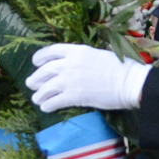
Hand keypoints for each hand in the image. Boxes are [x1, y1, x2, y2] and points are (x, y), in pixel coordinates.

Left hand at [26, 43, 150, 112]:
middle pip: (45, 70)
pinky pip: (55, 101)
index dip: (41, 57)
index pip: (52, 51)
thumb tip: (74, 63)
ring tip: (36, 99)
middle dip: (36, 78)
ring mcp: (70, 80)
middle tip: (31, 83)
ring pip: (46, 87)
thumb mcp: (98, 54)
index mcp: (77, 50)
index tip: (36, 62)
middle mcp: (70, 63)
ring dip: (39, 94)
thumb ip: (83, 57)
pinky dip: (48, 105)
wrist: (127, 82)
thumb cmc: (120, 67)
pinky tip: (45, 107)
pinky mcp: (74, 96)